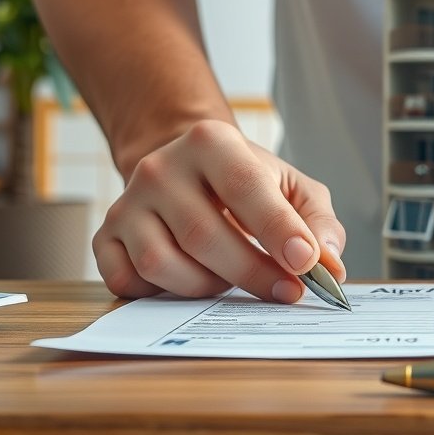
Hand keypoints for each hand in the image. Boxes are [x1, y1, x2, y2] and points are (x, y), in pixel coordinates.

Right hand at [93, 120, 346, 300]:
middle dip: (252, 272)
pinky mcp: (105, 236)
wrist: (186, 170)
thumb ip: (318, 221)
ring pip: (163, 264)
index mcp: (210, 141)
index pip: (244, 186)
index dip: (276, 228)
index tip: (305, 262)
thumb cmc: (245, 183)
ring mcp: (127, 203)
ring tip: (232, 278)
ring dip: (207, 285)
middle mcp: (160, 168)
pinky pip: (129, 281)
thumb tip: (328, 263)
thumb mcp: (290, 186)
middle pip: (203, 235)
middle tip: (287, 292)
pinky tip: (189, 279)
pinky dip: (163, 293)